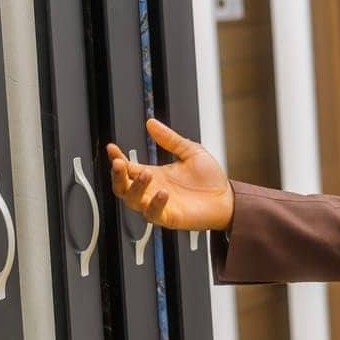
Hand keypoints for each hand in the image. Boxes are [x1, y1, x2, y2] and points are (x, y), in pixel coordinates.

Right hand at [106, 118, 234, 231]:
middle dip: (117, 175)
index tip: (112, 148)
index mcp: (155, 174)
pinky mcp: (169, 217)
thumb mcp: (191, 152)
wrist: (228, 199)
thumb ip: (171, 139)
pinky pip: (152, 214)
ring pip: (132, 201)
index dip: (117, 158)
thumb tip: (152, 123)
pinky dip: (155, 204)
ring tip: (147, 173)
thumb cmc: (210, 180)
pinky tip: (163, 193)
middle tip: (119, 163)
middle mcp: (152, 190)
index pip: (128, 167)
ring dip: (136, 187)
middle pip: (122, 187)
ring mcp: (158, 204)